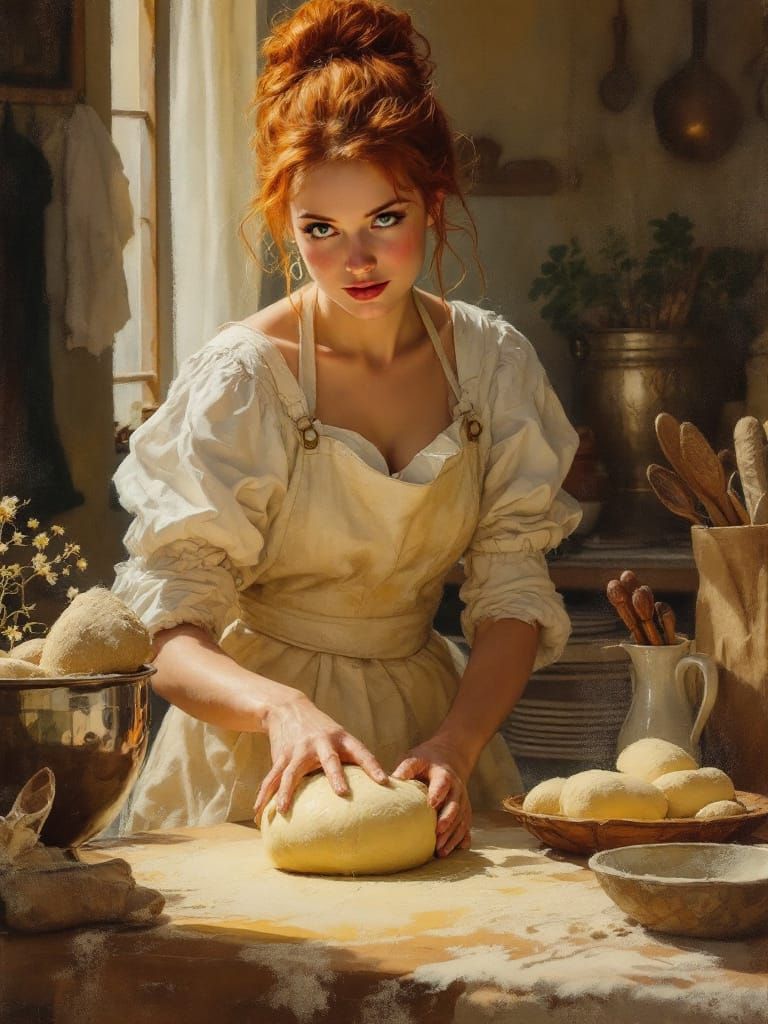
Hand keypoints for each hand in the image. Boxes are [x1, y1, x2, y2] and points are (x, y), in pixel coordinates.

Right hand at [252, 694, 387, 823]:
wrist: (289, 709)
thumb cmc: (322, 732)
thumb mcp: (340, 737)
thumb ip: (351, 760)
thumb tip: (373, 792)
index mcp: (341, 739)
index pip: (361, 752)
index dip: (373, 766)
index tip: (384, 781)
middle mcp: (321, 742)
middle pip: (330, 759)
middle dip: (336, 776)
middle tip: (342, 792)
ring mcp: (298, 749)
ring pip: (292, 772)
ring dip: (287, 791)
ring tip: (283, 810)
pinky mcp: (281, 756)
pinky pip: (272, 777)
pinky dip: (265, 795)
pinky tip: (259, 812)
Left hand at [391, 738, 472, 857]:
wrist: (450, 758)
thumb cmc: (426, 761)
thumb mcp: (416, 758)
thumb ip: (406, 768)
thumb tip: (391, 779)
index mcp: (444, 775)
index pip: (443, 784)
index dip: (438, 793)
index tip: (431, 804)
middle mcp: (457, 789)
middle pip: (455, 806)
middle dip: (447, 820)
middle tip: (436, 834)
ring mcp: (463, 801)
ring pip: (461, 820)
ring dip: (452, 836)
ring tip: (441, 851)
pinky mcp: (465, 811)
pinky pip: (466, 826)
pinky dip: (462, 839)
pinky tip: (456, 850)